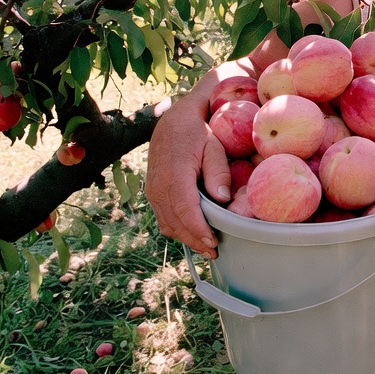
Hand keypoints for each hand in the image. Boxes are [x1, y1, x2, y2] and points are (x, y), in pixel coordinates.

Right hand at [144, 97, 232, 258]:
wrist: (172, 122)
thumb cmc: (197, 133)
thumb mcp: (213, 146)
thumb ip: (218, 172)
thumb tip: (222, 199)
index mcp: (174, 175)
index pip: (186, 211)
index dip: (199, 231)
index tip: (213, 243)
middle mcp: (158, 187)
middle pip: (176, 223)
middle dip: (195, 240)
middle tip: (214, 251)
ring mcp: (152, 191)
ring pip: (167, 224)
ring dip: (185, 238)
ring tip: (205, 247)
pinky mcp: (152, 192)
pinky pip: (163, 217)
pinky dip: (177, 229)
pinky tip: (192, 234)